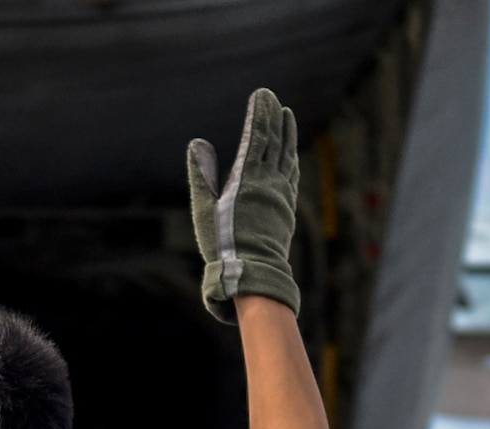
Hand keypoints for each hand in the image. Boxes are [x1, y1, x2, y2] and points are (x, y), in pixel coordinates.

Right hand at [187, 88, 301, 322]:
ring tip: (287, 116)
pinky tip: (291, 154)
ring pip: (287, 156)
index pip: (258, 136)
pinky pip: (291, 175)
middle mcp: (269, 181)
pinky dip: (292, 158)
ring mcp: (281, 194)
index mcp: (248, 177)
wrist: (253, 273)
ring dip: (287, 134)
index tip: (262, 95)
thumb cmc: (222, 243)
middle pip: (275, 141)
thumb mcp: (204, 209)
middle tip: (273, 99)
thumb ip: (201, 174)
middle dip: (274, 117)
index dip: (261, 113)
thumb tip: (197, 143)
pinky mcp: (286, 208)